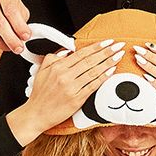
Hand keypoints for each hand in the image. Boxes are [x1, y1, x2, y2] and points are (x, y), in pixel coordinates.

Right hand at [0, 0, 31, 53]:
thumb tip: (23, 37)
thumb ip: (22, 21)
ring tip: (10, 46)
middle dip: (12, 40)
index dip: (19, 26)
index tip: (26, 36)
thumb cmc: (5, 5)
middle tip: (19, 48)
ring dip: (3, 45)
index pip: (10, 11)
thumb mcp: (18, 7)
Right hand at [6, 40, 124, 145]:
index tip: (107, 41)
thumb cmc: (40, 94)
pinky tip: (111, 71)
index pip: (81, 53)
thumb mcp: (41, 71)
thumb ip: (53, 58)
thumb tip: (68, 51)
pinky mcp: (77, 99)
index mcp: (58, 67)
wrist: (36, 114)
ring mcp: (72, 88)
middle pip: (90, 61)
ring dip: (108, 63)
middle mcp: (65, 76)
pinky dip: (103, 78)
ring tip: (118, 56)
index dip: (96, 46)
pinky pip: (93, 86)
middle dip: (106, 52)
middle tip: (118, 45)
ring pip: (94, 72)